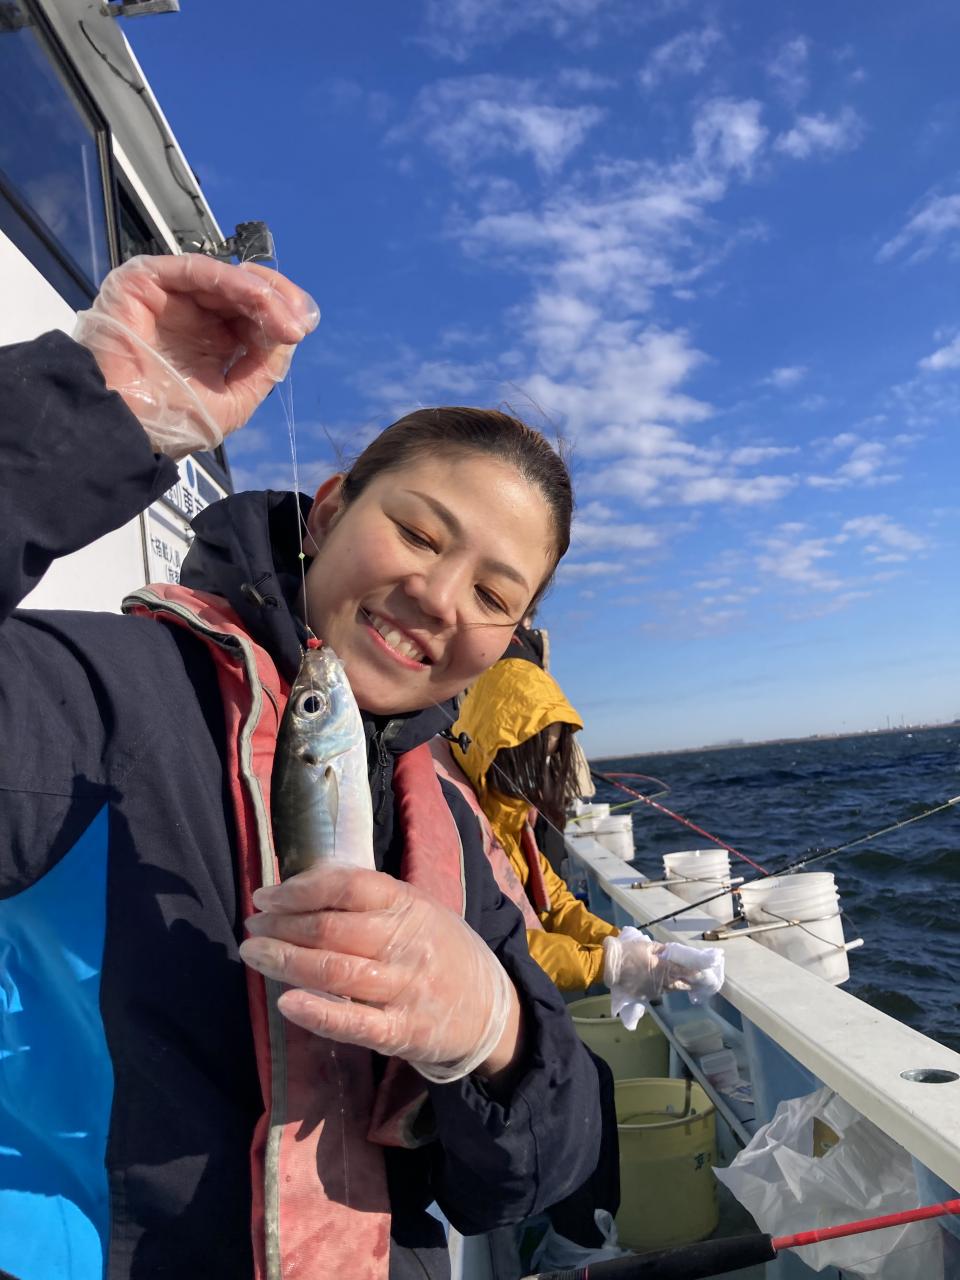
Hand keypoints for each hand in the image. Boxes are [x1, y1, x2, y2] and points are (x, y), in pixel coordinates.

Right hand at [73, 254, 318, 458]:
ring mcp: (172, 296)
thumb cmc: (169, 420)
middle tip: (297, 321)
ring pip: (226, 279)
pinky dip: (231, 281)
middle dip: (277, 302)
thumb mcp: (233, 400)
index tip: (301, 328)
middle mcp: (194, 315)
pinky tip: (256, 297)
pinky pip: (197, 271)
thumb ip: (263, 369)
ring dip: (261, 294)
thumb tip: (291, 335)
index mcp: (212, 342)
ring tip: (282, 316)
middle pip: (245, 293)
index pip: (253, 317)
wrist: (123, 425)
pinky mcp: (147, 280)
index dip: (280, 316)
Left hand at [239, 863, 517, 1082]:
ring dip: (286, 961)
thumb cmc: (438, 949)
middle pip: (333, 928)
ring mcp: (405, 988)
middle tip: (252, 927)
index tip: (265, 896)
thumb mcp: (416, 909)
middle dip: (282, 926)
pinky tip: (286, 1003)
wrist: (490, 1007)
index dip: (300, 888)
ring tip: (253, 954)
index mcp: (408, 904)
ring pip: (336, 971)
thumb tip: (300, 886)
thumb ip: (369, 899)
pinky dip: (318, 1013)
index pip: (349, 886)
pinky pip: (355, 1023)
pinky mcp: (403, 1032)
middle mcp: (406, 942)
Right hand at [603, 927, 724, 1028]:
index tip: (706, 973)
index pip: (686, 971)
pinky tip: (664, 984)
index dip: (697, 972)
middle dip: (690, 982)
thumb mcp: (648, 946)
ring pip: (671, 989)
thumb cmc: (629, 952)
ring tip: (685, 983)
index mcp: (664, 968)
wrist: (610, 966)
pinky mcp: (646, 996)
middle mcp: (663, 982)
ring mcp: (654, 991)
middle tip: (700, 981)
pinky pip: (660, 992)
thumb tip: (672, 953)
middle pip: (681, 984)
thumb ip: (663, 950)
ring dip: (678, 985)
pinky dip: (664, 987)